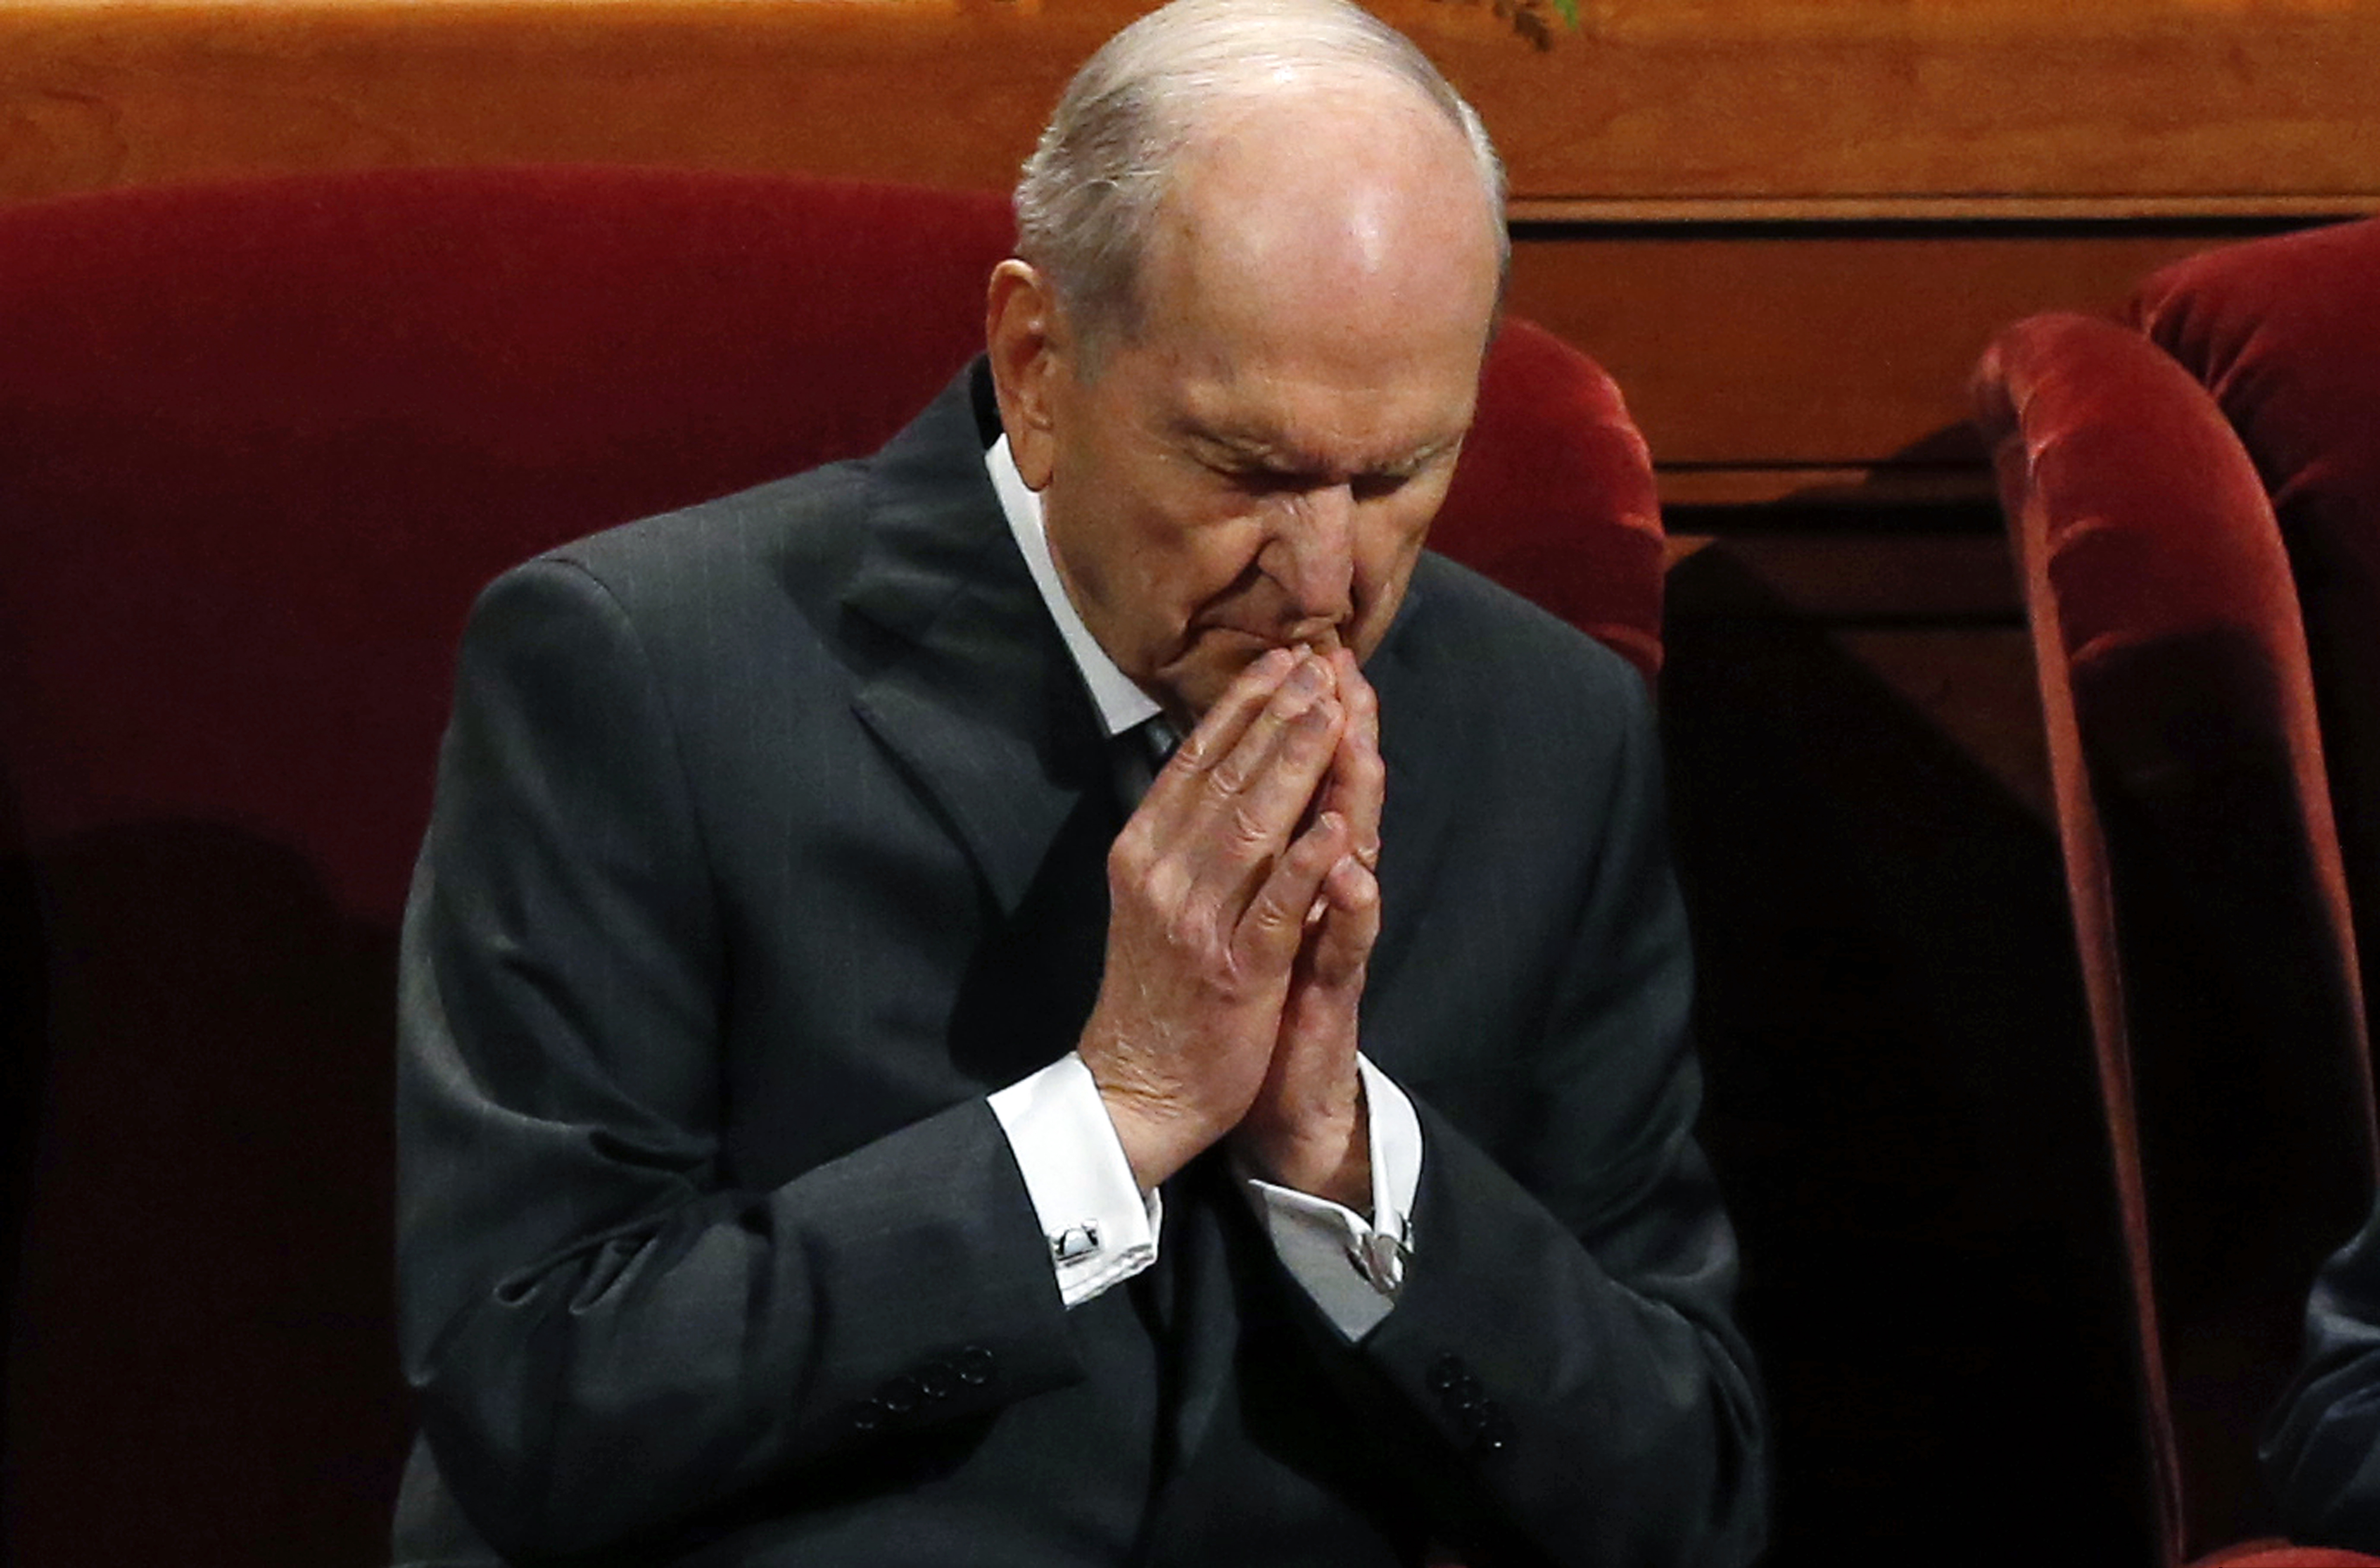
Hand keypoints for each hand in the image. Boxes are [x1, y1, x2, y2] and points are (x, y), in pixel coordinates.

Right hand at [1080, 647, 1361, 1189]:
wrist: (1135, 1089)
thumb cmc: (1154, 990)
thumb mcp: (1147, 896)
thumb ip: (1176, 833)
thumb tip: (1209, 760)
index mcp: (1142, 853)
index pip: (1194, 761)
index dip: (1242, 706)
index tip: (1282, 659)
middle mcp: (1164, 877)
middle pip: (1227, 779)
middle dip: (1278, 717)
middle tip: (1320, 663)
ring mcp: (1199, 924)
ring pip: (1252, 829)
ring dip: (1296, 766)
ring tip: (1334, 712)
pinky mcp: (1237, 973)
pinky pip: (1276, 910)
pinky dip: (1307, 867)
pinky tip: (1338, 827)